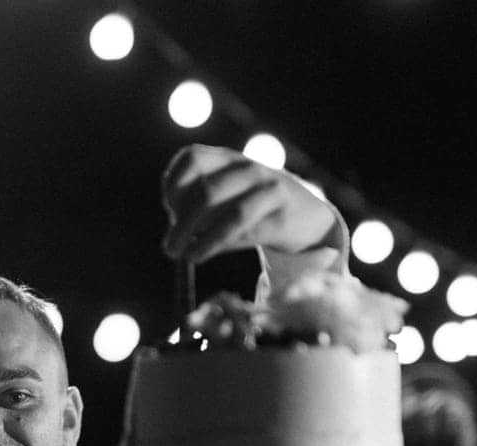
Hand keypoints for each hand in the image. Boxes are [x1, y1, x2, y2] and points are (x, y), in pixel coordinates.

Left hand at [161, 144, 336, 262]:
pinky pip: (244, 231)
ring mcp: (268, 189)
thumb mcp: (227, 196)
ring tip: (183, 256)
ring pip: (227, 212)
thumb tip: (174, 234)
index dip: (174, 184)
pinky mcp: (281, 216)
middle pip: (207, 191)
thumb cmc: (255, 207)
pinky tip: (201, 254)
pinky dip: (216, 245)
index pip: (193, 158)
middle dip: (182, 223)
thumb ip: (201, 209)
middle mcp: (248, 168)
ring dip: (198, 238)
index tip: (169, 210)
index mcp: (229, 158)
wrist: (308, 216)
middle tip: (169, 247)